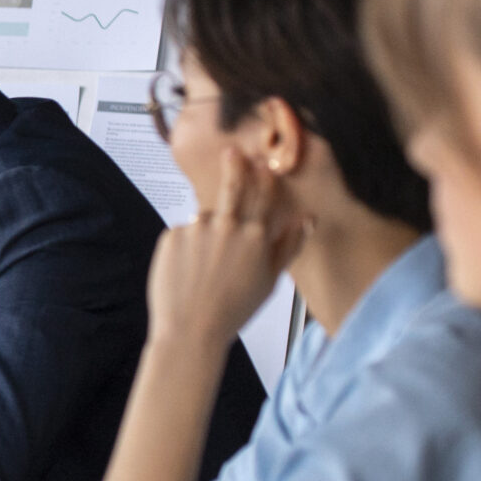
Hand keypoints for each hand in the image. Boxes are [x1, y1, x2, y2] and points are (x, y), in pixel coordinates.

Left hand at [146, 148, 304, 352]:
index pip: (264, 196)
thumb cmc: (234, 309)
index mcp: (256, 236)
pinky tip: (186, 271)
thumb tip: (308, 220)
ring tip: (203, 267)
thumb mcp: (271, 280)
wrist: (191, 328)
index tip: (263, 165)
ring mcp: (197, 228)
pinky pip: (181, 234)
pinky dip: (184, 247)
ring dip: (205, 234)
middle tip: (231, 152)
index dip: (264, 179)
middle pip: (233, 186)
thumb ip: (289, 246)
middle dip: (234, 166)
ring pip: (204, 220)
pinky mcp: (172, 235)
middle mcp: (227, 226)